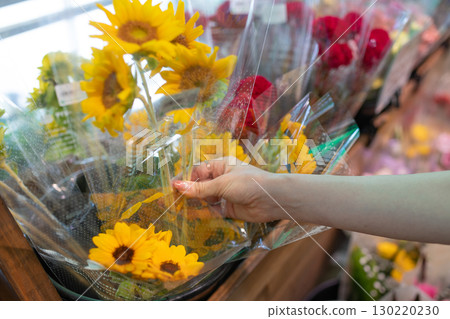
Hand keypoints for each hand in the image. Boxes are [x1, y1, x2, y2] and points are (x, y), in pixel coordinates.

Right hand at [172, 158, 286, 222]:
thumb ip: (200, 188)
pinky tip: (193, 217)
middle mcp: (222, 179)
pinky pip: (213, 211)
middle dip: (189, 193)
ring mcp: (225, 195)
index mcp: (221, 166)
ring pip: (206, 199)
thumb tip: (177, 185)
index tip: (173, 188)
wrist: (272, 199)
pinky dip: (204, 214)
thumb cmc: (248, 183)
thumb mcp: (222, 184)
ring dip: (195, 204)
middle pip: (201, 185)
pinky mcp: (229, 209)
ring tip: (179, 210)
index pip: (198, 171)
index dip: (186, 179)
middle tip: (172, 201)